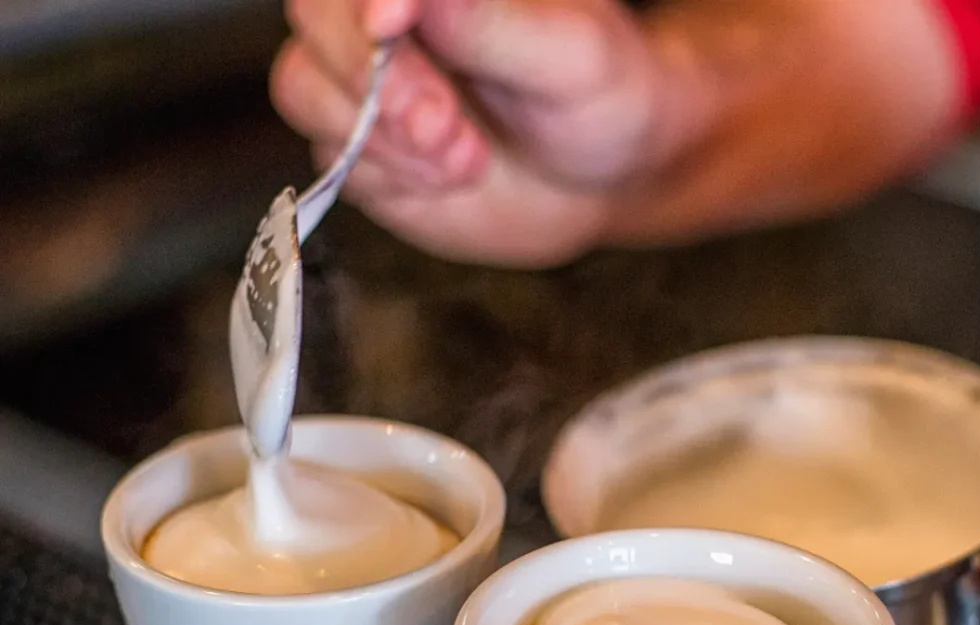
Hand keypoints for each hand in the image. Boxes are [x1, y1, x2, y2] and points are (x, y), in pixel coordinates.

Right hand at [271, 0, 674, 265]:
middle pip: (314, 16)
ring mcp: (367, 80)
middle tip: (442, 127)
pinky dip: (382, 175)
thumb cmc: (601, 99)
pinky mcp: (365, 150)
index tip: (388, 26)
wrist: (604, 181)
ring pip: (303, 85)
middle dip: (370, 76)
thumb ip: (493, 23)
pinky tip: (444, 180)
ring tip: (463, 163)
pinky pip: (331, 157)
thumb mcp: (573, 58)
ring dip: (373, 135)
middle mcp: (387, 12)